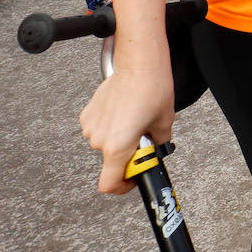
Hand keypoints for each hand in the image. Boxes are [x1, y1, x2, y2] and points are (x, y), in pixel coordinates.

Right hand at [79, 64, 174, 193]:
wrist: (138, 64)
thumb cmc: (152, 90)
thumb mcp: (164, 122)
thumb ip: (158, 143)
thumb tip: (157, 149)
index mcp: (117, 147)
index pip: (109, 184)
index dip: (122, 187)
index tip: (134, 178)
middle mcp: (99, 140)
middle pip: (112, 161)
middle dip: (128, 154)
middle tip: (144, 135)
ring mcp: (91, 127)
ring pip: (106, 143)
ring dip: (119, 138)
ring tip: (135, 118)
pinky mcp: (87, 114)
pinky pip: (99, 129)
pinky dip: (111, 126)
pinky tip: (124, 110)